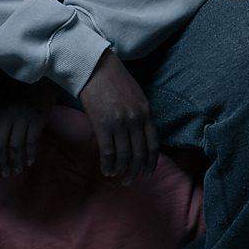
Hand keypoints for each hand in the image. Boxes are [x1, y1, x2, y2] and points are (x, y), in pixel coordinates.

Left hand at [0, 77, 57, 176]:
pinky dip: (30, 154)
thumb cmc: (23, 82)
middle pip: (0, 145)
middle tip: (5, 173)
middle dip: (2, 162)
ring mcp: (22, 117)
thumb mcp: (3, 94)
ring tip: (17, 171)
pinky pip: (31, 142)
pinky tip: (30, 162)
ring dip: (16, 162)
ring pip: (15, 146)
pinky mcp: (37, 119)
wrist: (43, 72)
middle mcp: (6, 115)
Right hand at [78, 48, 159, 185]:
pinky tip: (106, 170)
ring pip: (124, 155)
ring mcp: (120, 123)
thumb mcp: (135, 95)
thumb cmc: (114, 79)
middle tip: (130, 181)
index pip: (153, 144)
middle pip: (139, 153)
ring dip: (121, 170)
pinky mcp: (103, 124)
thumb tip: (140, 135)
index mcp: (146, 112)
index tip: (147, 173)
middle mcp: (135, 119)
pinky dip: (108, 164)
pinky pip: (108, 152)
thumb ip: (140, 114)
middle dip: (136, 171)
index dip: (151, 162)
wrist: (95, 67)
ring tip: (117, 177)